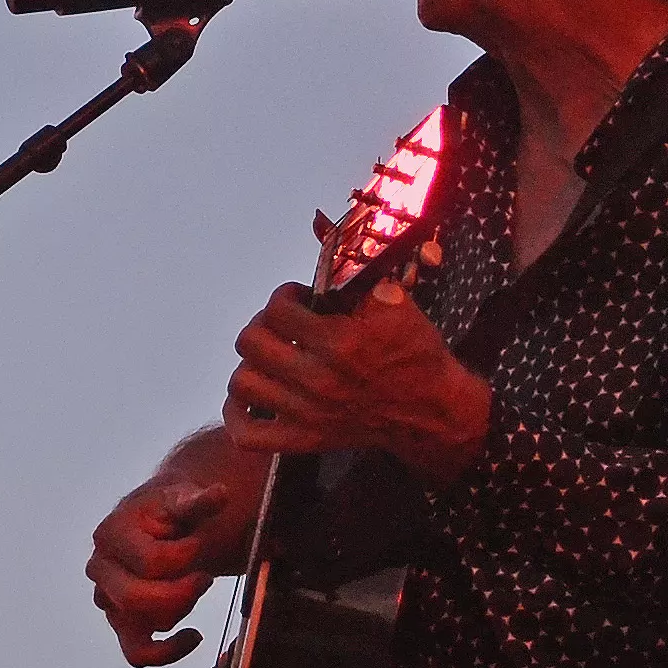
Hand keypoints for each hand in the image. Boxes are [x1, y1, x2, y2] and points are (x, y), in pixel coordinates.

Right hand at [89, 444, 264, 665]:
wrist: (165, 522)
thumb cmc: (172, 510)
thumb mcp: (184, 500)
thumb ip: (198, 502)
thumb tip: (219, 495)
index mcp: (110, 535)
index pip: (150, 562)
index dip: (185, 557)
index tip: (200, 544)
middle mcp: (100, 569)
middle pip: (136, 599)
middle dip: (179, 592)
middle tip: (205, 576)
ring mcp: (108, 598)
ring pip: (137, 626)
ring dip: (176, 611)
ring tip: (195, 586)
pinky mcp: (122, 621)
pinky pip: (137, 652)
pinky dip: (165, 653)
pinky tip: (193, 636)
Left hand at [227, 284, 489, 481]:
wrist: (431, 410)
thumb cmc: (414, 354)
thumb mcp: (395, 302)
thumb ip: (356, 272)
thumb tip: (321, 228)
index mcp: (338, 343)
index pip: (277, 309)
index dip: (284, 296)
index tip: (297, 299)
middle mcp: (316, 380)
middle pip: (250, 343)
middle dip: (263, 324)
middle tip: (282, 325)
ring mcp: (306, 413)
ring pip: (241, 383)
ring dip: (251, 364)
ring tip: (271, 357)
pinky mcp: (304, 440)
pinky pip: (247, 435)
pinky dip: (237, 416)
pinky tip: (249, 399)